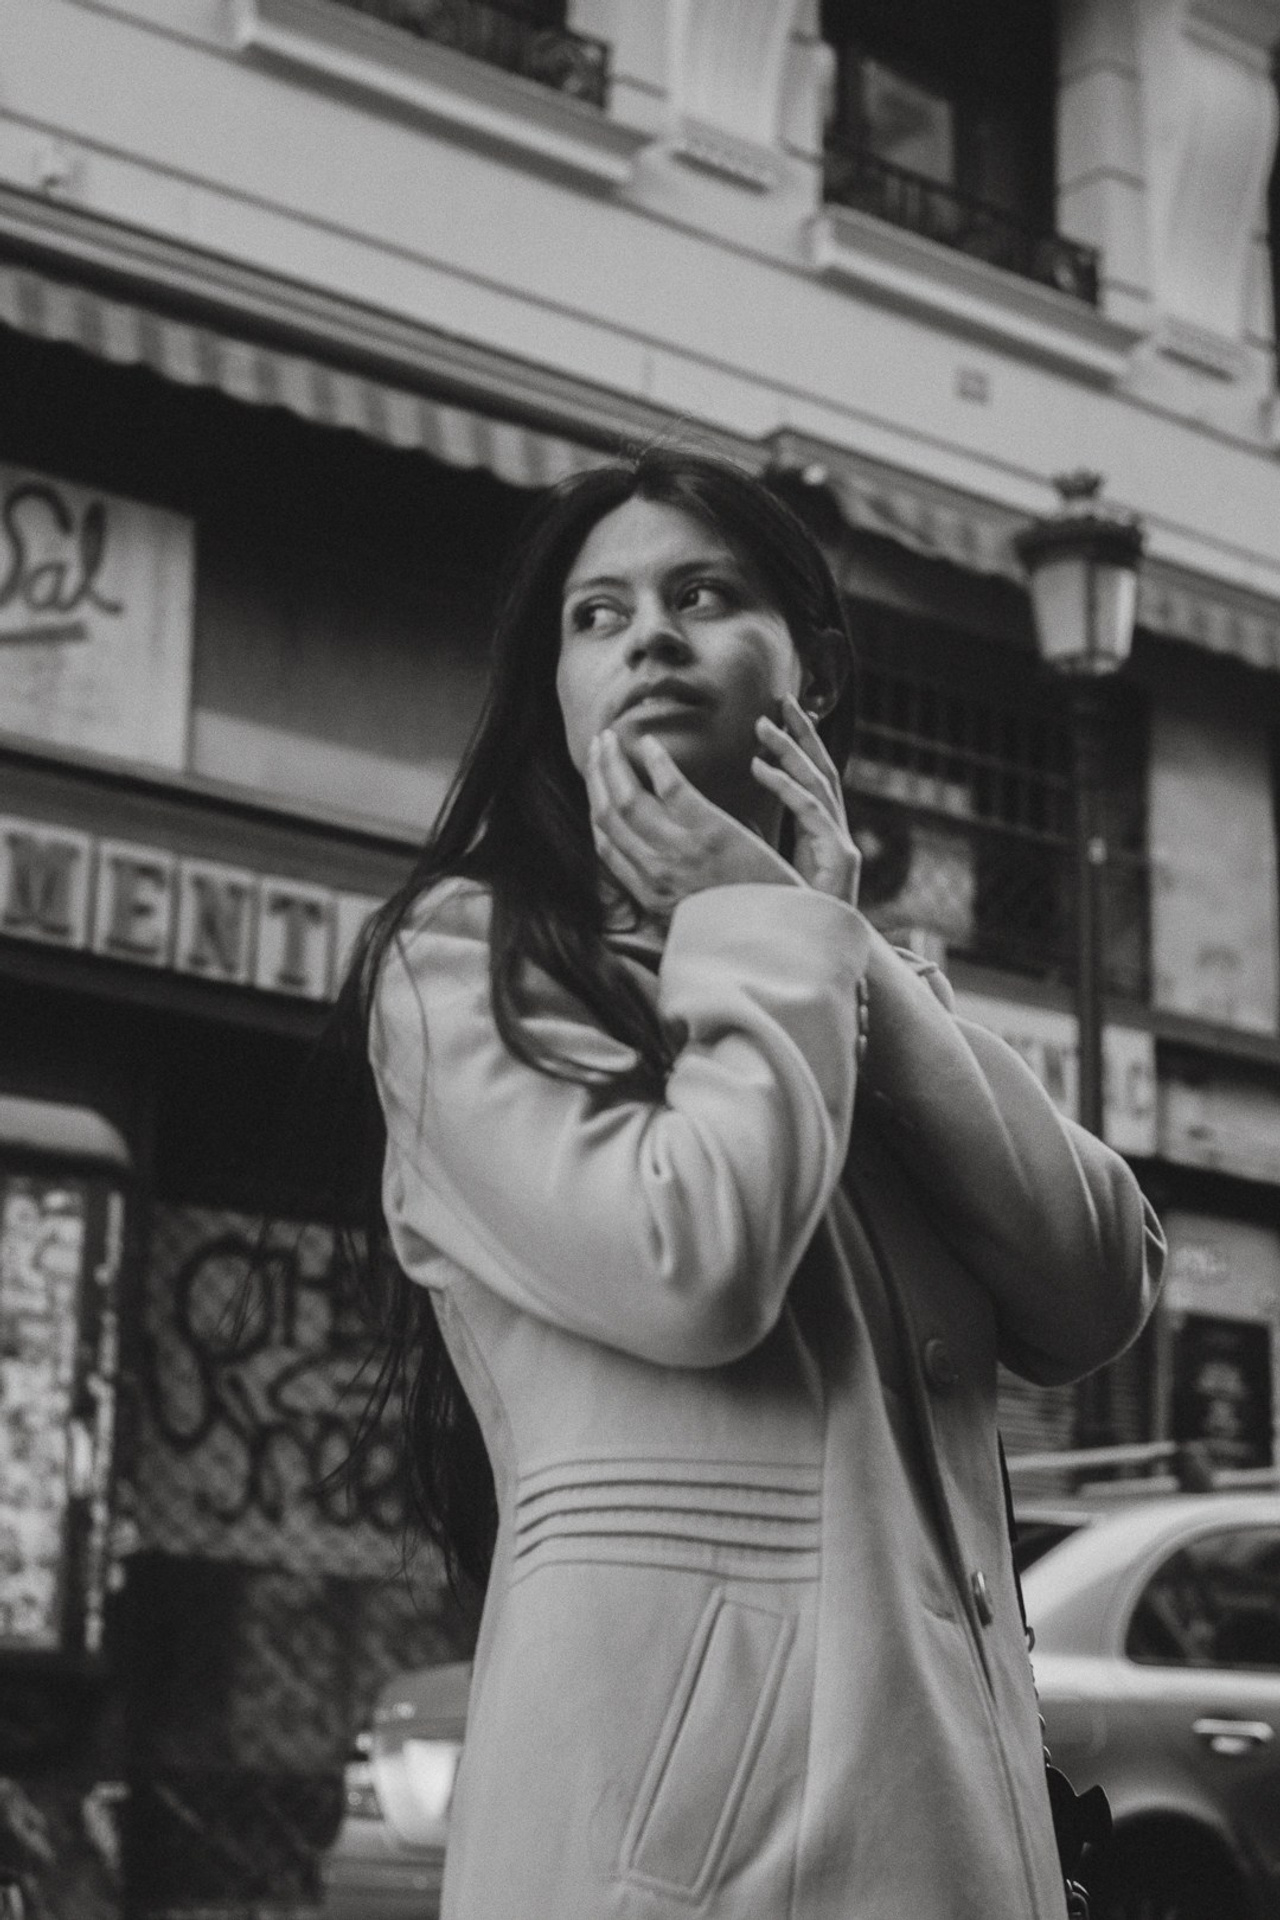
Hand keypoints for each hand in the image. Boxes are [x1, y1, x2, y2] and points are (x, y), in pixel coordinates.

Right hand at [586, 729, 801, 918]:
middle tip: (597, 746)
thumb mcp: (697, 915)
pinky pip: (671, 790)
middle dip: (597, 777)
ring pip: (628, 801)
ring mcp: (680, 853)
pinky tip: (650, 742)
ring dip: (614, 764)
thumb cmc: (744, 925)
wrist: (779, 940)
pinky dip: (657, 762)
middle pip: (608, 817)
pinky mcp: (711, 834)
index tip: (595, 783)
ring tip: (611, 738)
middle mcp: (655, 873)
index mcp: (650, 894)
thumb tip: (674, 862)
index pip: (605, 845)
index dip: (595, 808)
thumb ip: (679, 890)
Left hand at [752, 696, 861, 906]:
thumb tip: (733, 822)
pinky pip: (811, 813)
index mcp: (821, 835)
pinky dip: (785, 787)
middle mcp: (835, 834)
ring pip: (818, 784)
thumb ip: (763, 846)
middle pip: (821, 770)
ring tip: (764, 727)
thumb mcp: (775, 876)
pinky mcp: (841, 859)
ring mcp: (840, 844)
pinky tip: (761, 769)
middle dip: (803, 734)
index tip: (779, 716)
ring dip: (791, 751)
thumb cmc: (798, 922)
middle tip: (783, 700)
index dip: (798, 746)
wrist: (826, 962)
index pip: (811, 779)